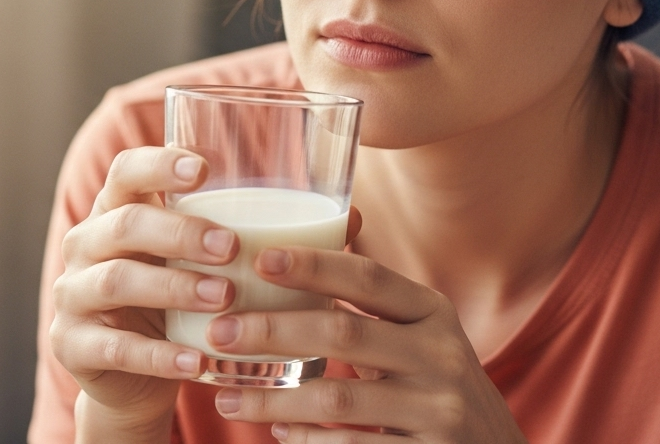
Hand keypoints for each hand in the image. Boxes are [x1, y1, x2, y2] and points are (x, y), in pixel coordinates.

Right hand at [49, 146, 238, 440]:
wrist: (133, 379)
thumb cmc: (177, 305)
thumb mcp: (204, 265)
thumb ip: (257, 237)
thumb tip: (350, 220)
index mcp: (116, 211)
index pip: (126, 172)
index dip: (160, 166)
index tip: (205, 169)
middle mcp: (86, 245)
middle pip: (124, 223)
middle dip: (180, 232)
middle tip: (231, 247)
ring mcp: (73, 295)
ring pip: (118, 281)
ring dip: (174, 287)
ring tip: (224, 298)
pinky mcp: (72, 345)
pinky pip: (115, 348)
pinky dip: (158, 356)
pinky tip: (196, 361)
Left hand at [204, 248, 527, 443]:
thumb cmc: (434, 383)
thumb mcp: (419, 334)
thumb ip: (371, 298)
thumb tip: (305, 236)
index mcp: (433, 312)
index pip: (370, 278)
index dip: (315, 265)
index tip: (259, 259)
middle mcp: (441, 355)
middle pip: (343, 332)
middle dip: (272, 330)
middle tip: (218, 332)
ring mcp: (439, 409)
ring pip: (338, 398)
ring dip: (272, 396)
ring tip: (225, 396)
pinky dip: (307, 440)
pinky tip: (275, 430)